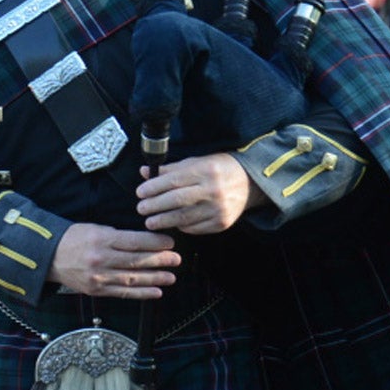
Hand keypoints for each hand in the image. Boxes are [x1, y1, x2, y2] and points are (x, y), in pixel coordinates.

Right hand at [51, 223, 179, 301]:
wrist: (48, 258)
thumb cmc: (74, 239)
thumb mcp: (95, 228)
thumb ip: (118, 236)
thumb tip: (145, 241)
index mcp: (101, 239)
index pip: (133, 241)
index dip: (154, 243)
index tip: (170, 242)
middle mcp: (100, 259)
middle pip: (136, 261)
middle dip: (159, 261)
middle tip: (177, 260)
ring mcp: (98, 277)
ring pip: (132, 279)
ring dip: (154, 279)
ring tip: (171, 277)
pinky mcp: (96, 290)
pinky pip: (122, 292)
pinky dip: (141, 293)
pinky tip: (156, 292)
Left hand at [136, 155, 255, 235]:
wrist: (249, 183)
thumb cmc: (219, 169)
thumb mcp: (196, 162)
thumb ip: (170, 169)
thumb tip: (145, 172)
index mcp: (206, 170)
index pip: (174, 181)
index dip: (154, 188)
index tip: (140, 193)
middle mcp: (213, 190)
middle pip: (176, 200)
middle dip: (155, 206)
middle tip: (141, 209)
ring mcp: (218, 208)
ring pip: (184, 218)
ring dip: (164, 221)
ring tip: (150, 221)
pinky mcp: (222, 223)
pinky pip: (195, 228)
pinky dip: (181, 227)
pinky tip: (172, 224)